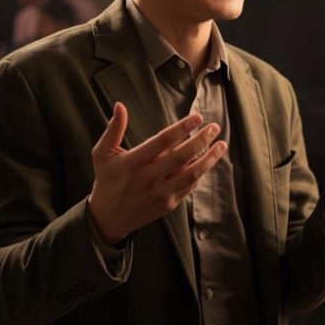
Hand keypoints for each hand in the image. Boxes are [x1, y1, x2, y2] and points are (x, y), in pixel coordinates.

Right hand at [87, 102, 227, 244]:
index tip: (197, 117)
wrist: (109, 218)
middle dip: (201, 140)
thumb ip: (113, 129)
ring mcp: (161, 192)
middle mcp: (150, 177)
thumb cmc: (107, 181)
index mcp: (134, 162)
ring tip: (222, 144)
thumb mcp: (102, 154)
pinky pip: (190, 186)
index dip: (181, 128)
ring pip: (191, 173)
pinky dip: (201, 173)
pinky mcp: (169, 203)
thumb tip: (120, 105)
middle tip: (215, 127)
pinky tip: (209, 161)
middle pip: (182, 157)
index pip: (162, 142)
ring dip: (209, 158)